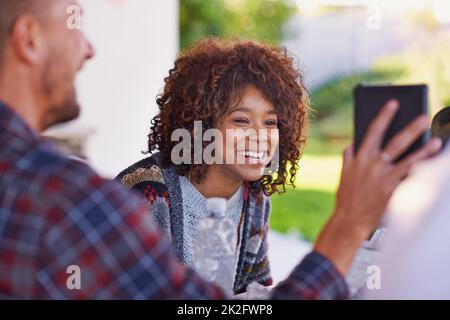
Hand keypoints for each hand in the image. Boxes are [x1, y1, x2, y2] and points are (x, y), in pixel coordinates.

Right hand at [314, 99, 441, 274]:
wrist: (350, 220)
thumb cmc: (347, 198)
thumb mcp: (343, 174)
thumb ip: (348, 157)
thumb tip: (352, 144)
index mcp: (359, 158)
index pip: (372, 131)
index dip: (383, 116)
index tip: (393, 104)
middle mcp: (372, 165)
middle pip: (395, 142)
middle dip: (410, 128)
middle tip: (423, 115)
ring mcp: (383, 178)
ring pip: (408, 160)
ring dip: (424, 149)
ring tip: (437, 141)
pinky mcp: (392, 190)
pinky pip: (410, 178)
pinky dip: (422, 171)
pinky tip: (434, 165)